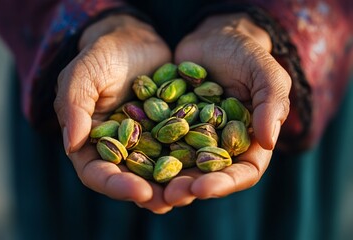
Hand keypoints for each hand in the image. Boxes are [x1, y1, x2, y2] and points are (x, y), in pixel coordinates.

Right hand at [54, 14, 173, 212]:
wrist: (135, 40)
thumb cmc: (103, 55)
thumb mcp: (83, 75)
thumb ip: (74, 106)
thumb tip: (71, 145)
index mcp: (92, 142)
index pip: (98, 172)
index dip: (116, 185)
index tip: (139, 191)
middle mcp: (120, 148)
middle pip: (131, 179)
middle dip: (150, 193)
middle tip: (170, 201)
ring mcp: (147, 142)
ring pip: (158, 170)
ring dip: (174, 184)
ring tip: (191, 192)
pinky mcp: (170, 131)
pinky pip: (181, 149)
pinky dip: (192, 159)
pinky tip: (209, 166)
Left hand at [163, 13, 290, 202]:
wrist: (214, 39)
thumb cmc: (246, 55)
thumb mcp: (266, 73)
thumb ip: (271, 103)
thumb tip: (269, 140)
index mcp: (248, 142)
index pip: (244, 171)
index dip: (226, 183)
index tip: (204, 188)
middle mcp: (220, 146)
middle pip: (208, 176)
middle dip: (190, 187)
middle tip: (170, 196)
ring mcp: (193, 137)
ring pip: (180, 165)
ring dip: (165, 179)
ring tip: (149, 188)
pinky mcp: (170, 125)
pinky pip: (158, 142)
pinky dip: (147, 153)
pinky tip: (130, 161)